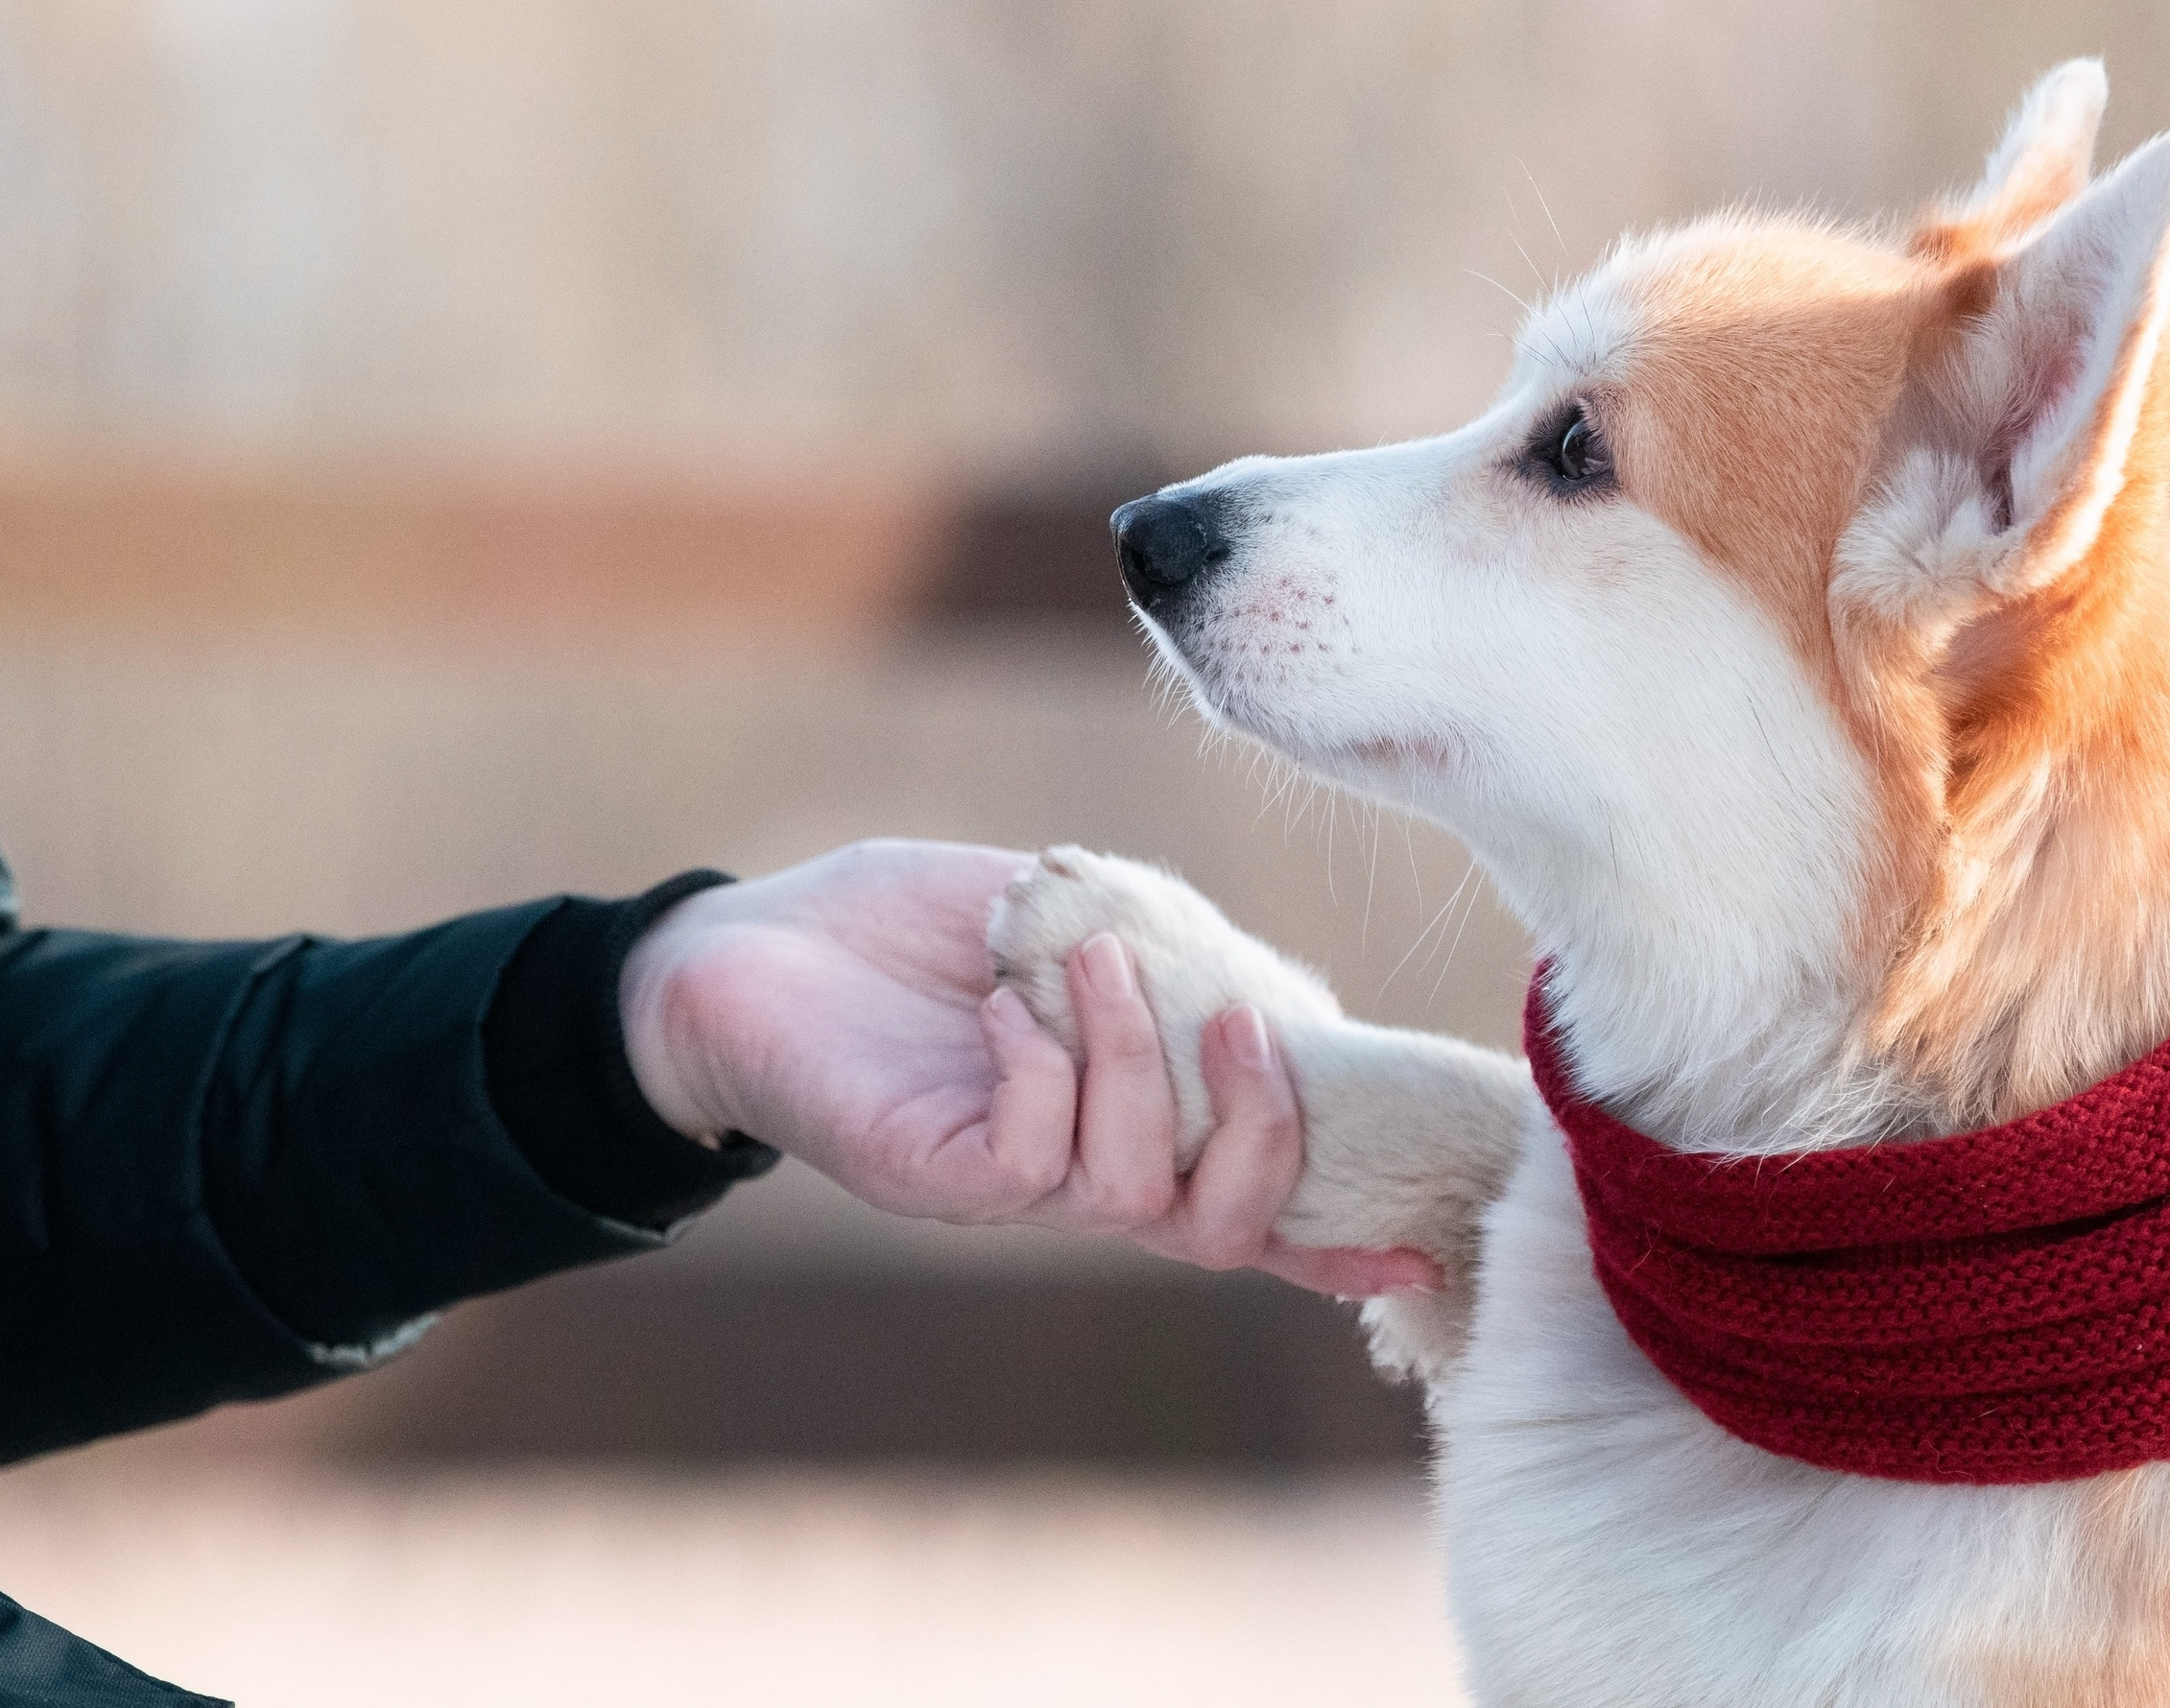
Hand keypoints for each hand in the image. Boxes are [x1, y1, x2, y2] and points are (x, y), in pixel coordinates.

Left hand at [616, 839, 1434, 1298]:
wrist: (748, 946)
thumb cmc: (914, 927)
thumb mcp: (1076, 920)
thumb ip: (1179, 961)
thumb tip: (1296, 1004)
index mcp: (1132, 1115)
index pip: (1250, 1195)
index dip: (1336, 1231)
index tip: (1420, 1249)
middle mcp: (1083, 1170)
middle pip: (1222, 1226)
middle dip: (1266, 1130)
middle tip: (1242, 1023)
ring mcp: (1010, 1181)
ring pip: (1135, 1189)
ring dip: (1138, 1063)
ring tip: (1094, 962)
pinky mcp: (932, 1173)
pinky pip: (1027, 1157)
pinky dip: (1043, 1068)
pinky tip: (1006, 1005)